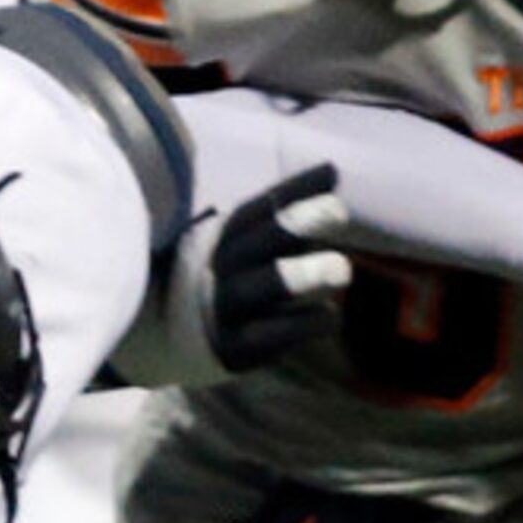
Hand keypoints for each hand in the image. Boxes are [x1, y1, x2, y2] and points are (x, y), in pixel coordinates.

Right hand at [202, 163, 352, 373]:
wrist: (179, 343)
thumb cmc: (231, 283)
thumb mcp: (247, 246)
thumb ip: (284, 220)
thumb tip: (331, 174)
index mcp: (220, 238)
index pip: (258, 208)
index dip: (293, 190)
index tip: (332, 172)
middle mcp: (217, 270)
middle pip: (252, 242)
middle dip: (294, 223)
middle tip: (339, 210)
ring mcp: (222, 311)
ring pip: (254, 289)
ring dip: (299, 276)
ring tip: (343, 269)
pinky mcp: (234, 350)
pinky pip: (269, 336)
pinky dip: (302, 325)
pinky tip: (333, 316)